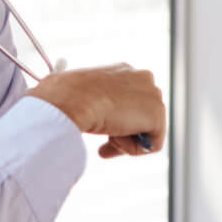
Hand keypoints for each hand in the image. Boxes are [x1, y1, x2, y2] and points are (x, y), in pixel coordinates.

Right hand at [26, 63, 165, 157]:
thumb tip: (88, 115)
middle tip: (104, 146)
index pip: (130, 100)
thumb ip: (92, 103)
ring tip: (106, 140)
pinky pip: (151, 145)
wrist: (69, 99)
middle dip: (124, 133)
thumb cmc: (64, 97)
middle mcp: (142, 78)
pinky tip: (114, 140)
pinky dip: (132, 150)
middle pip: (141, 116)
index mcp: (123, 71)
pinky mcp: (157, 115)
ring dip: (124, 141)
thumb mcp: (79, 96)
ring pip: (145, 131)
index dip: (117, 120)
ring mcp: (152, 95)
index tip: (103, 132)